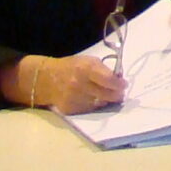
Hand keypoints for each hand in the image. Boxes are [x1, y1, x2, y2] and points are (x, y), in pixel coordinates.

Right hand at [9, 54, 124, 114]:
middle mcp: (79, 84)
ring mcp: (74, 99)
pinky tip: (89, 98)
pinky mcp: (70, 110)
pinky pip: (90, 110)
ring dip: (105, 100)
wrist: (46, 79)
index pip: (109, 80)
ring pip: (100, 104)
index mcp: (85, 69)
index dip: (119, 84)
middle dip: (117, 94)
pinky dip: (93, 105)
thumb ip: (103, 70)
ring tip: (102, 94)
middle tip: (119, 93)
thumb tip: (119, 81)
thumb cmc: (71, 67)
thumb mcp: (88, 61)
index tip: (124, 85)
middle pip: (108, 95)